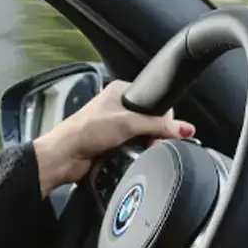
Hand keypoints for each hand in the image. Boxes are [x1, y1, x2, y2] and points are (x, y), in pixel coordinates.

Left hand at [31, 80, 195, 196]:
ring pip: (144, 136)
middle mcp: (118, 107)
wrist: (64, 156)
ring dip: (145, 145)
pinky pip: (135, 149)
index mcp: (120, 91)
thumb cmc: (83, 131)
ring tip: (142, 150)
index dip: (164, 116)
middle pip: (151, 120)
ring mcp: (115, 127)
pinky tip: (133, 156)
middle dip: (155, 133)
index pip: (154, 101)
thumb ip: (157, 125)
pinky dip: (136, 154)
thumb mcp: (127, 123)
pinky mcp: (113, 145)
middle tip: (154, 142)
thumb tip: (183, 128)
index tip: (167, 129)